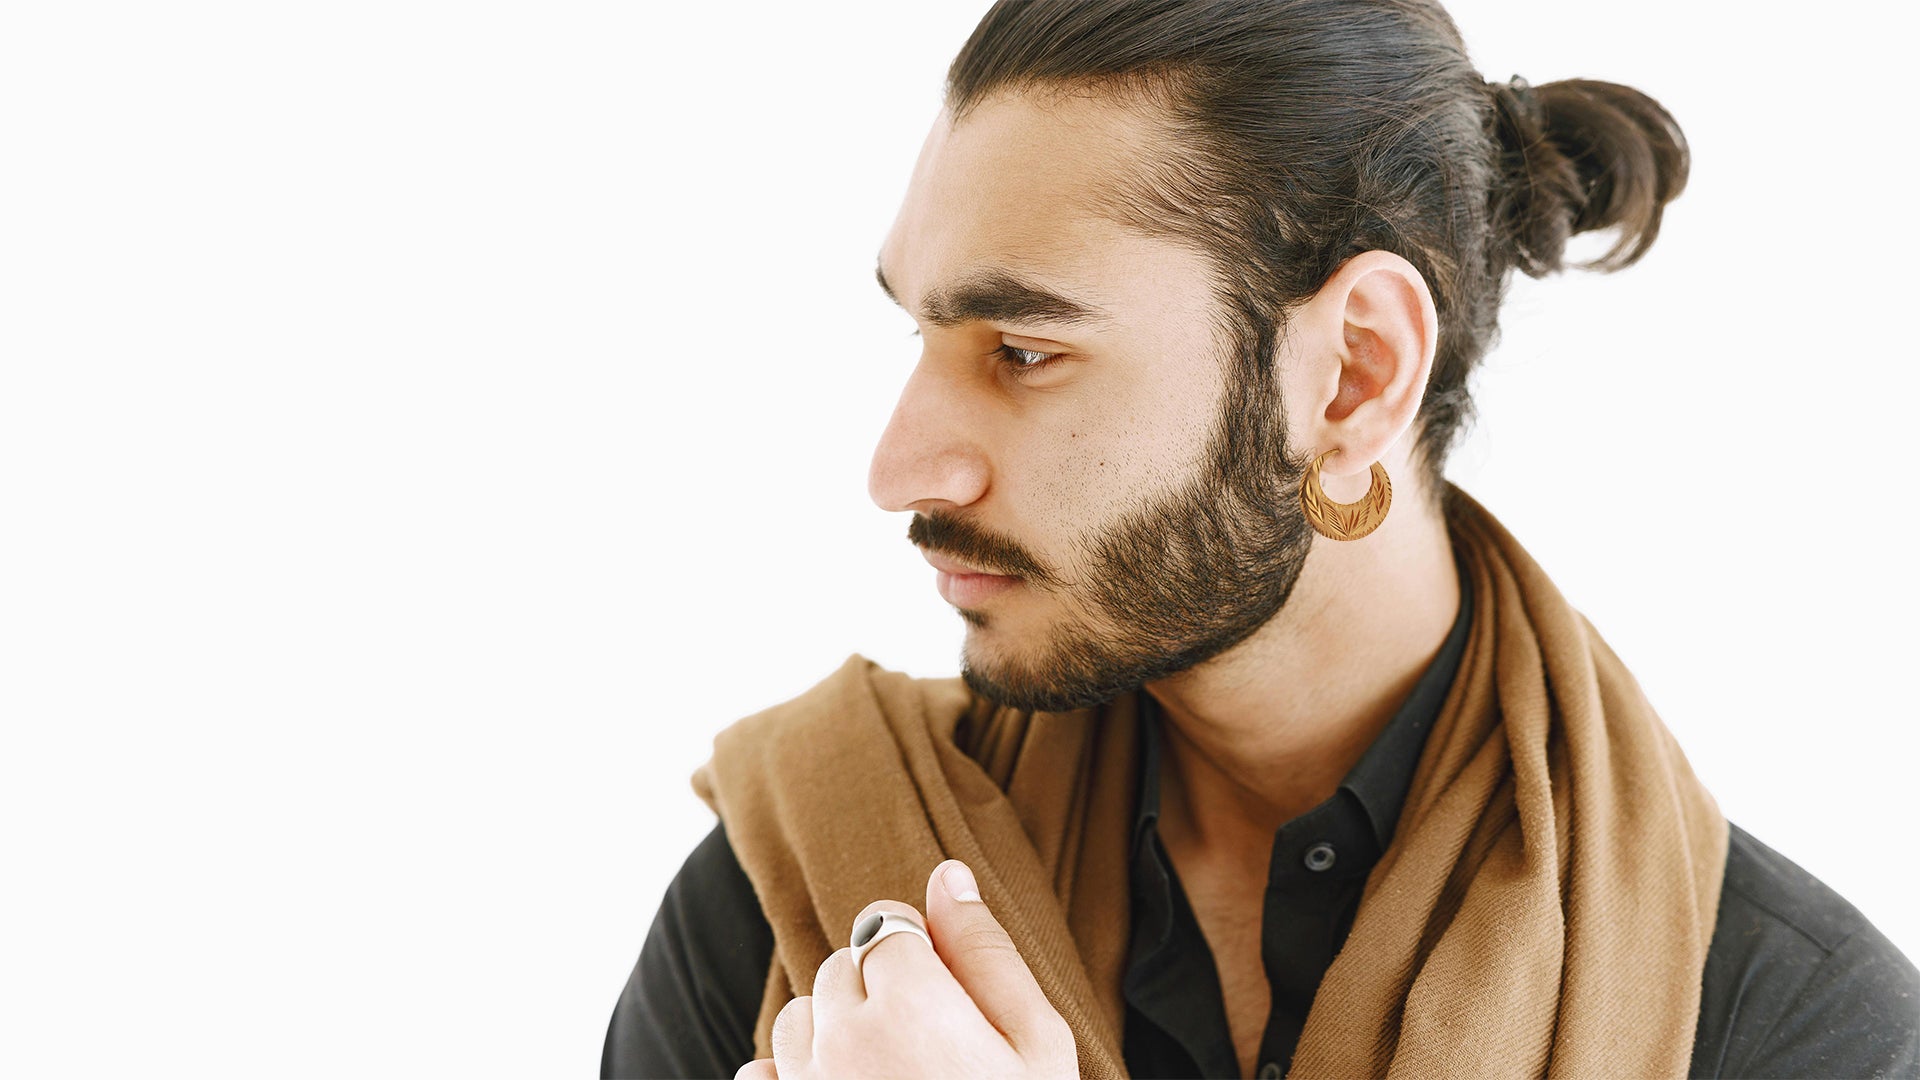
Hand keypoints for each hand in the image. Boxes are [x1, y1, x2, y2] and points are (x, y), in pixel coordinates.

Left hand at [733, 859, 1076, 1079]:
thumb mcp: (1036, 1045)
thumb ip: (987, 952)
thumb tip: (949, 873)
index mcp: (912, 998)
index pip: (887, 924)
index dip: (924, 959)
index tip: (951, 1005)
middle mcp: (843, 1034)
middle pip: (843, 964)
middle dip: (881, 989)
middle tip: (933, 1050)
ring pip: (799, 1015)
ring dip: (835, 1031)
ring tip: (893, 1079)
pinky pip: (762, 1073)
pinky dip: (791, 1078)